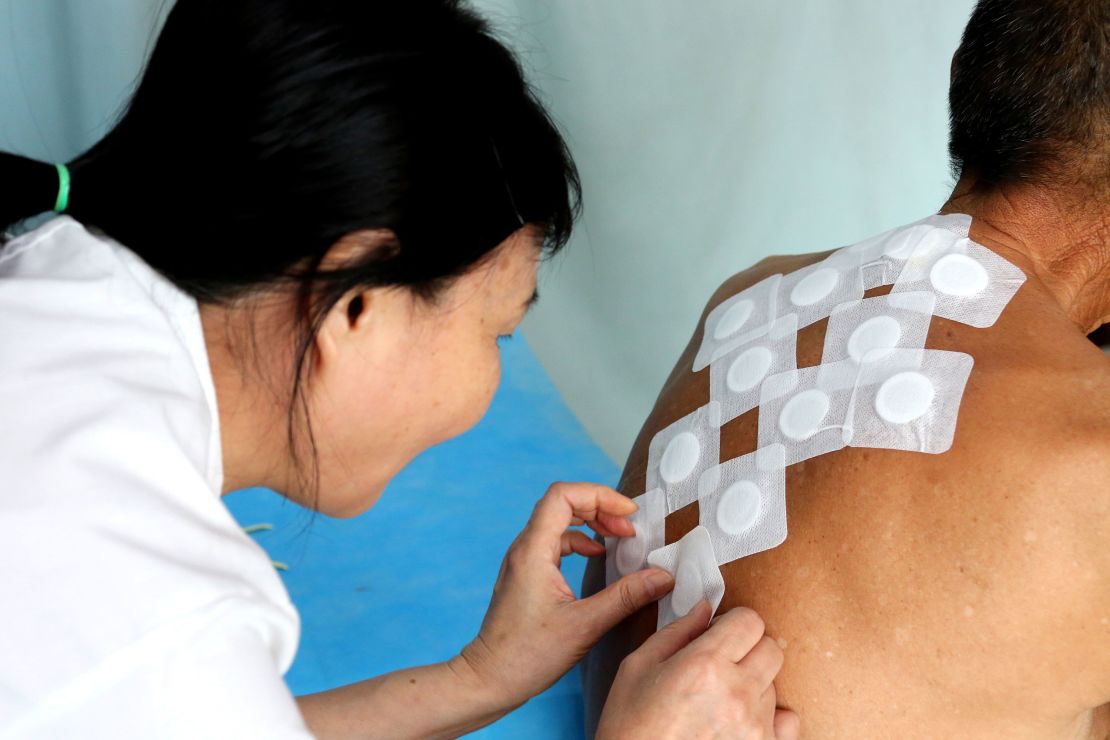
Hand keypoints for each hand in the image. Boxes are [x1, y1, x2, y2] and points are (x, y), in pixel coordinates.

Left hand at [457, 482, 675, 710]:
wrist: (489, 679)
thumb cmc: (528, 655)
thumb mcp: (585, 625)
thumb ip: (625, 597)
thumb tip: (662, 577)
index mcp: (533, 551)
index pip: (563, 496)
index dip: (599, 496)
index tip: (628, 514)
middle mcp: (524, 548)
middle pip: (562, 503)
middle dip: (600, 507)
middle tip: (629, 528)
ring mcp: (523, 560)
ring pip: (557, 520)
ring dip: (591, 522)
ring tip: (619, 538)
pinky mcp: (526, 574)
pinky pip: (554, 541)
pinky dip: (580, 540)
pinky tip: (597, 555)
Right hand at [597, 603, 799, 739]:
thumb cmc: (629, 725)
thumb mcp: (638, 666)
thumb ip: (677, 631)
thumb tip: (705, 609)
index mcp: (705, 664)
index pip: (751, 621)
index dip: (733, 623)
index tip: (719, 634)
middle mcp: (737, 693)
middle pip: (771, 648)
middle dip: (748, 648)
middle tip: (722, 663)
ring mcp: (755, 726)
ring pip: (774, 683)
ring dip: (753, 683)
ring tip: (720, 700)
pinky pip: (788, 720)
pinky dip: (770, 717)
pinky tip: (741, 720)